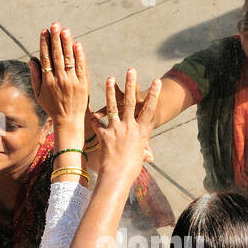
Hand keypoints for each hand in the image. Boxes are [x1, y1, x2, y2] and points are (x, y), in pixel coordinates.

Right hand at [28, 22, 87, 128]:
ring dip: (67, 43)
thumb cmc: (52, 107)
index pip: (45, 58)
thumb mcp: (39, 94)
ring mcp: (72, 81)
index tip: (44, 31)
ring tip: (65, 30)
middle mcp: (59, 80)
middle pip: (57, 55)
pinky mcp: (83, 84)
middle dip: (56, 39)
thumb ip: (35, 77)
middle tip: (55, 25)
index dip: (45, 44)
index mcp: (48, 81)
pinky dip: (80, 55)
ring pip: (69, 59)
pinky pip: (81, 67)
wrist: (69, 121)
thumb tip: (32, 59)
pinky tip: (77, 44)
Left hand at [92, 69, 158, 183]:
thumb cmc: (132, 169)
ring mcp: (116, 130)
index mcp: (141, 131)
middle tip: (131, 70)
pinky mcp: (104, 135)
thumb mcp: (140, 158)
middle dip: (131, 85)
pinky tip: (90, 110)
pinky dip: (94, 117)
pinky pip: (98, 123)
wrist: (118, 177)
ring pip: (113, 107)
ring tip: (110, 78)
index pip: (150, 109)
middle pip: (131, 102)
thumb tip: (151, 158)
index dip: (154, 95)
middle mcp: (130, 127)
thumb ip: (144, 153)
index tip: (157, 81)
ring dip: (111, 92)